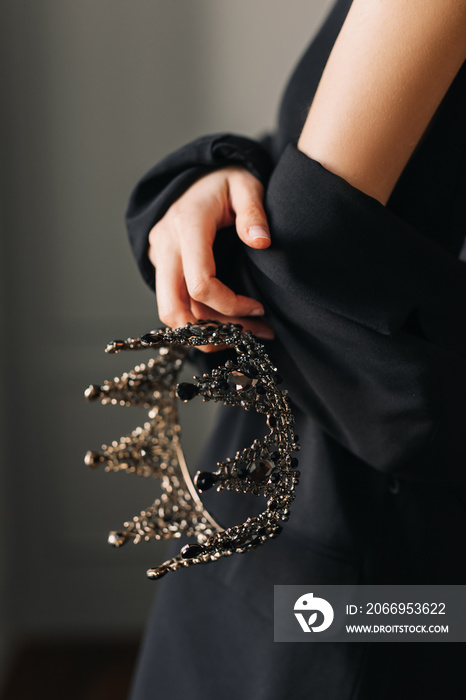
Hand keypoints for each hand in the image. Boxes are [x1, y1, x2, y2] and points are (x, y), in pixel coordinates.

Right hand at [148, 166, 272, 350]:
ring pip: (171, 313)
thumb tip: (262, 242)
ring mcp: (158, 258)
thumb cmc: (225, 182)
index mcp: (187, 226)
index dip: (230, 305)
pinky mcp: (161, 267)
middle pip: (173, 308)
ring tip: (246, 332)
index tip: (259, 307)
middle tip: (246, 336)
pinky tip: (229, 322)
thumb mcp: (245, 185)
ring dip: (206, 332)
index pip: (200, 285)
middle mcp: (165, 246)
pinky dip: (198, 321)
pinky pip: (174, 304)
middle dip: (209, 332)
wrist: (195, 177)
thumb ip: (253, 211)